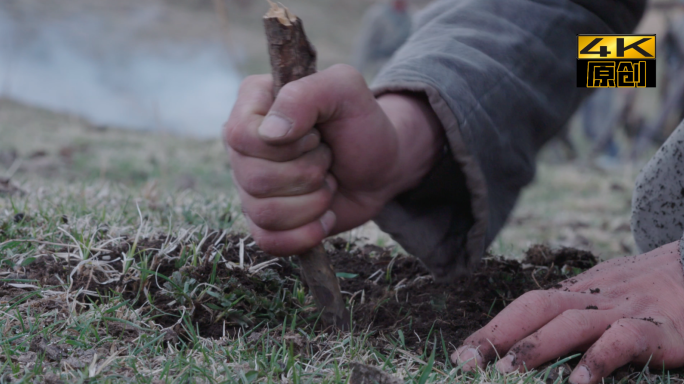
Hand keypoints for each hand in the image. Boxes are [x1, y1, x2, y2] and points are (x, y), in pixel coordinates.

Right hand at [224, 64, 442, 254]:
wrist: (380, 167)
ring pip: (264, 213)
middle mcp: (242, 146)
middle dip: (308, 173)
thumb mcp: (345, 90)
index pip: (242, 135)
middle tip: (327, 158)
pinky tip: (325, 216)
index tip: (317, 134)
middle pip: (254, 178)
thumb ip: (307, 94)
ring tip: (328, 183)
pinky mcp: (265, 221)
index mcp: (252, 104)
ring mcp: (249, 186)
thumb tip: (270, 133)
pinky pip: (269, 242)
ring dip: (313, 202)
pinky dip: (307, 233)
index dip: (288, 143)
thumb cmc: (361, 124)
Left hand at [452, 241, 683, 383]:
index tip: (463, 353)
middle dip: (498, 334)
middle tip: (466, 362)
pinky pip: (623, 341)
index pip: (528, 305)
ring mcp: (626, 309)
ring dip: (535, 347)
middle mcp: (596, 296)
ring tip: (506, 373)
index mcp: (581, 291)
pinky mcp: (660, 329)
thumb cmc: (656, 292)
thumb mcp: (611, 295)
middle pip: (538, 307)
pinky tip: (579, 383)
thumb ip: (577, 312)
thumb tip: (533, 339)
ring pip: (572, 322)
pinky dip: (598, 359)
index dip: (494, 328)